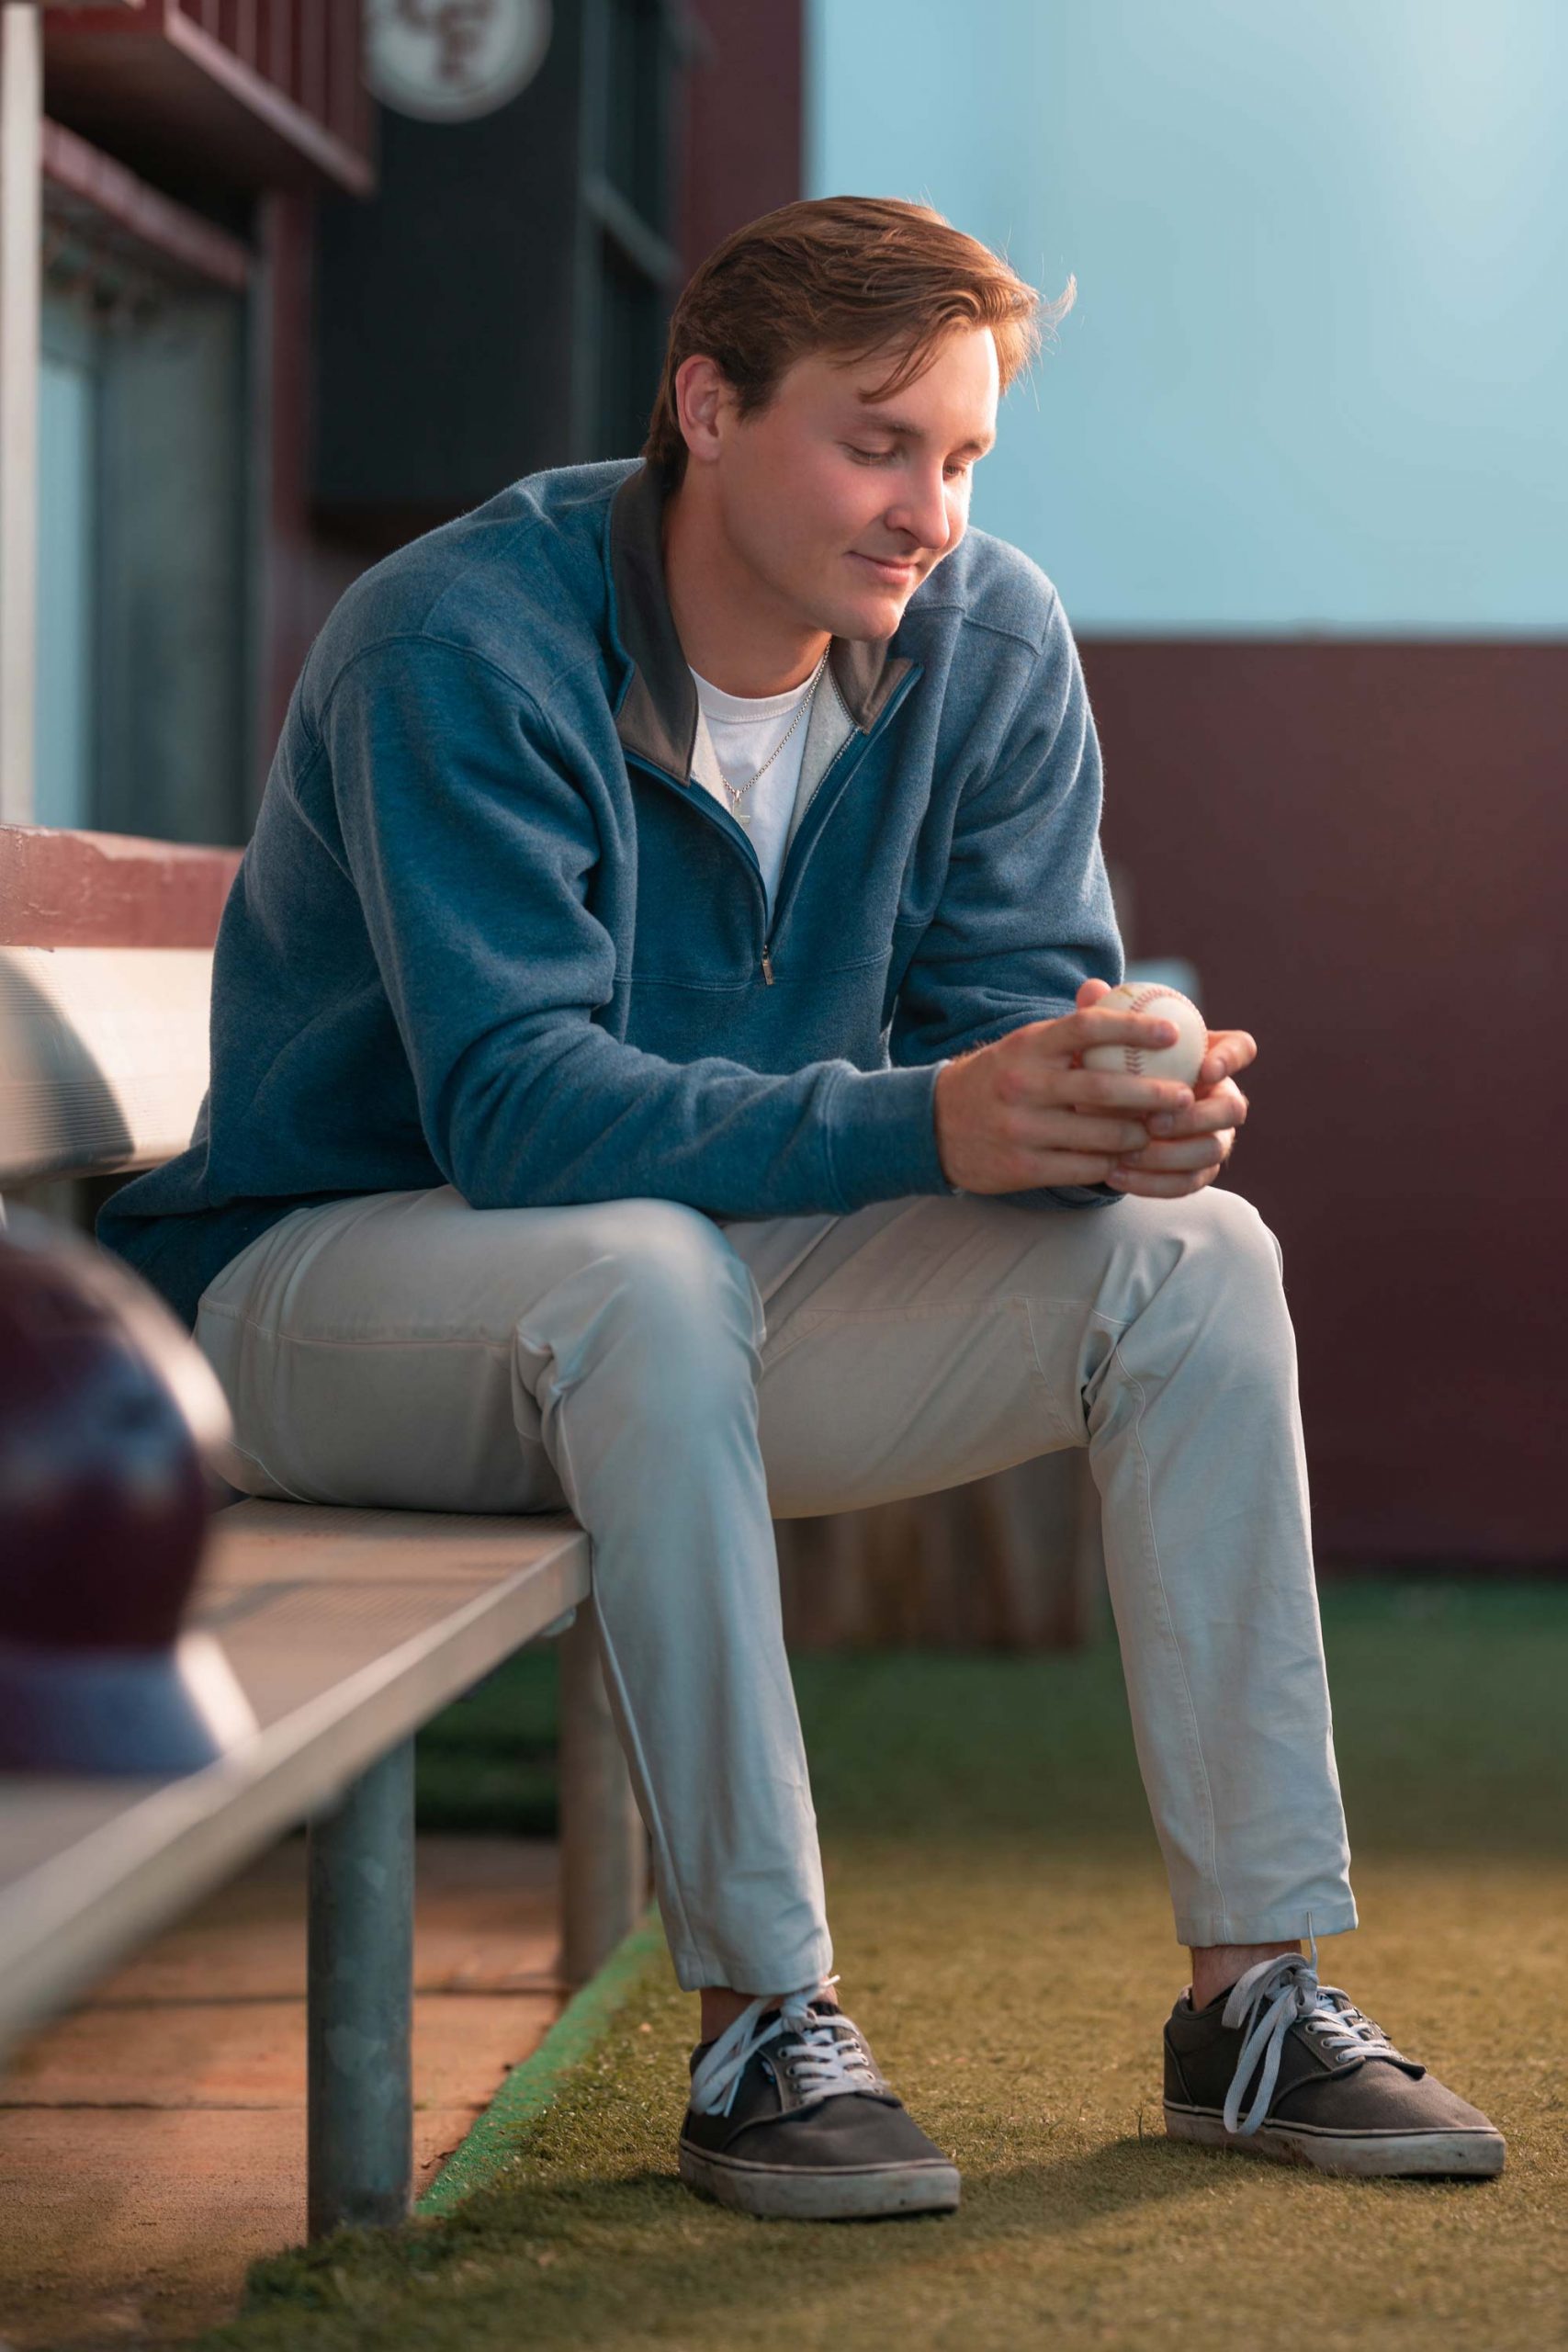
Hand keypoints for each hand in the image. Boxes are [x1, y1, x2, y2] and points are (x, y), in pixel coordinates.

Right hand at [933, 995, 1198, 1194]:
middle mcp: (1023, 1085)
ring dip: (1137, 1135)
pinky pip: (1083, 1168)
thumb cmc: (997, 1078)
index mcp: (1028, 1046)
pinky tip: (1126, 1158)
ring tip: (1159, 1131)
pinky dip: (1111, 1164)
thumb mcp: (1024, 1046)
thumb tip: (1117, 995)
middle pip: (1102, 1089)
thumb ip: (1069, 1029)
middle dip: (1153, 1094)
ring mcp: (1022, 1129)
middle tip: (1185, 1095)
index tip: (1172, 1032)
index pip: (1086, 1027)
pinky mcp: (1022, 1167)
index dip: (1133, 1028)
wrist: (934, 1125)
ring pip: (1099, 1136)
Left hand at [1073, 978, 1254, 1198]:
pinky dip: (1153, 1183)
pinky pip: (1187, 1183)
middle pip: (1234, 1108)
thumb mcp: (1101, 1040)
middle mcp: (1222, 1097)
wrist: (1100, 1112)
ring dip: (1172, 1154)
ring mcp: (1214, 1136)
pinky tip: (1115, 1176)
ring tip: (1129, 1151)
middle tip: (1154, 1121)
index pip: (1241, 1049)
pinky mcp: (1196, 1171)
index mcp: (1211, 1057)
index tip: (1202, 1069)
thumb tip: (1091, 989)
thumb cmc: (1109, 1064)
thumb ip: (1100, 1016)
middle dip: (1200, 1117)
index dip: (1230, 1059)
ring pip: (1213, 1150)